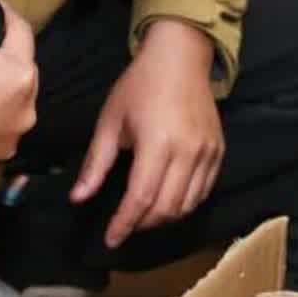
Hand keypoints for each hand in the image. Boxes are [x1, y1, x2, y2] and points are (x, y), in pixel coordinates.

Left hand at [72, 19, 223, 246]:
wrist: (181, 57)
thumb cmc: (139, 85)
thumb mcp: (110, 121)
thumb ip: (96, 163)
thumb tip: (78, 198)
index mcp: (157, 142)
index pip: (140, 198)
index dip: (124, 224)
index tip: (111, 239)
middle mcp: (187, 151)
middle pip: (166, 208)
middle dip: (142, 224)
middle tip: (124, 227)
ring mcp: (207, 152)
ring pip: (188, 204)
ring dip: (164, 218)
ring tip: (143, 217)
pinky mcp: (219, 151)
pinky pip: (203, 191)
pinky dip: (184, 204)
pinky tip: (167, 201)